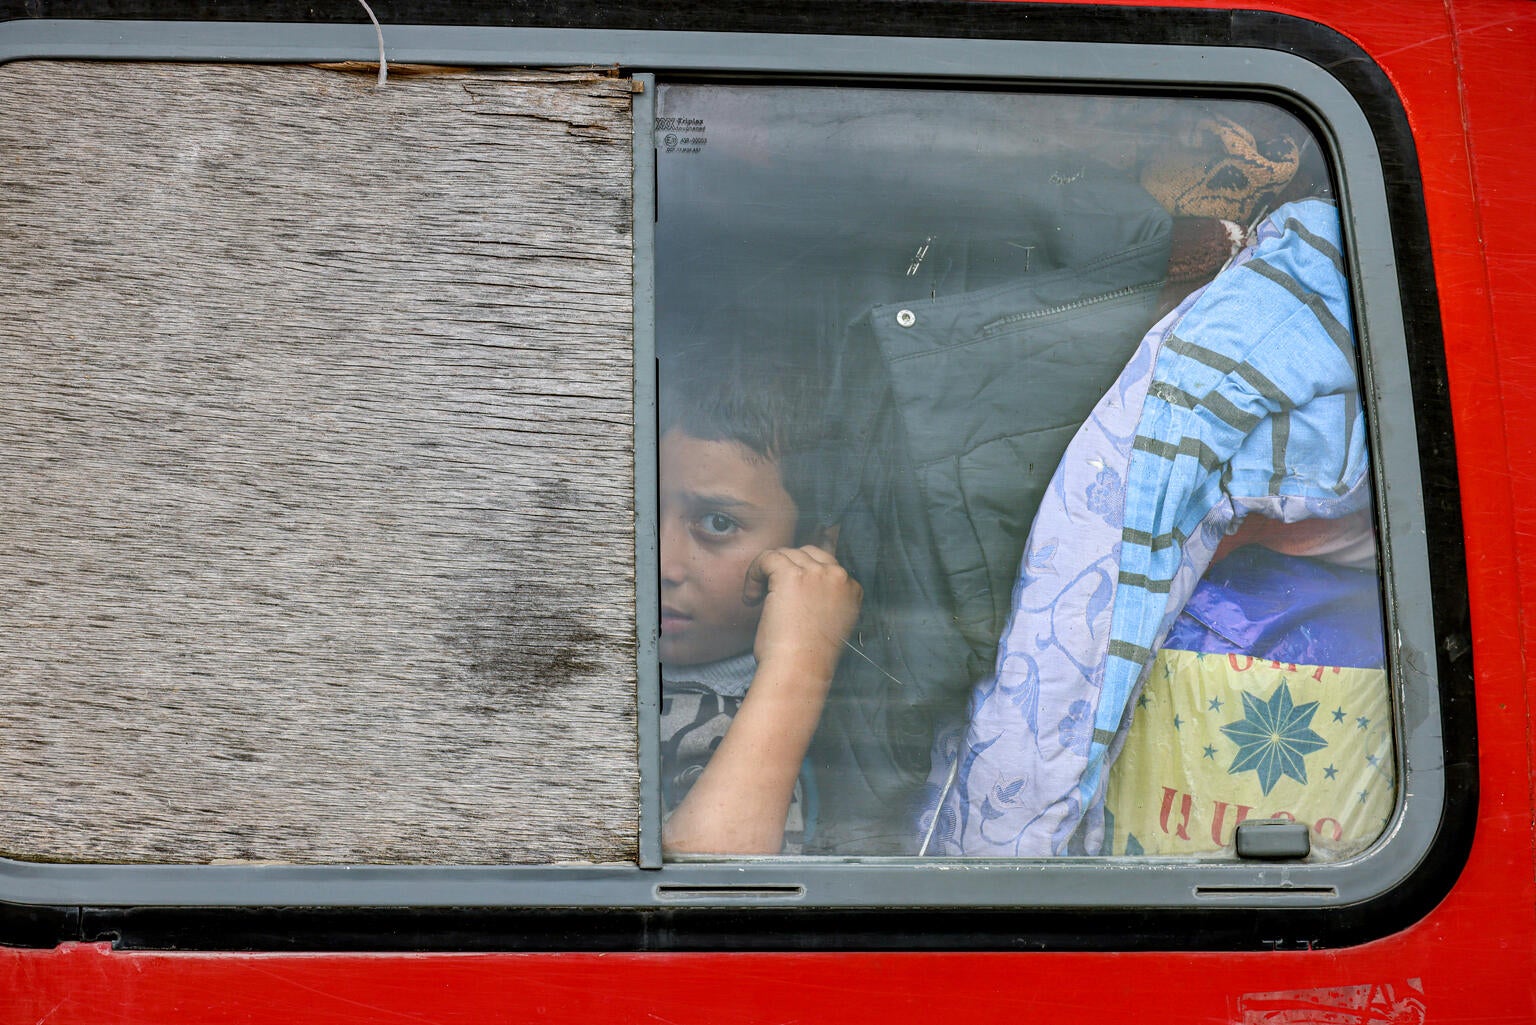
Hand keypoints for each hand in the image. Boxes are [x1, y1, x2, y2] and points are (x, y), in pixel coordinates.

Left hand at [743, 543, 862, 677]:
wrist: (800, 671)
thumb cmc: (809, 659)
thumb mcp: (830, 625)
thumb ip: (825, 601)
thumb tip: (801, 588)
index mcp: (853, 590)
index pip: (826, 566)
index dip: (803, 579)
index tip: (789, 600)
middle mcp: (839, 577)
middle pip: (807, 553)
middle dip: (787, 570)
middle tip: (771, 594)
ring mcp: (816, 574)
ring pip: (786, 554)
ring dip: (768, 573)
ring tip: (757, 599)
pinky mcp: (791, 575)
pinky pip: (768, 557)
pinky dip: (754, 573)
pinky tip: (751, 597)